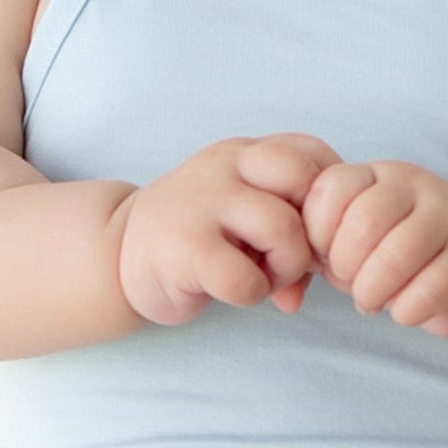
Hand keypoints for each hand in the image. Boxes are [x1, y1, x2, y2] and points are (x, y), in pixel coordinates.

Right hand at [115, 134, 342, 326]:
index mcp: (245, 153)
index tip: (314, 231)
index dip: (330, 199)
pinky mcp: (185, 248)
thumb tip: (330, 274)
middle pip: (306, 180)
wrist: (118, 253)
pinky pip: (247, 280)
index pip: (313, 153)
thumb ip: (295, 231)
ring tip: (262, 278)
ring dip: (285, 268)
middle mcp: (225, 166)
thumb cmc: (197, 236)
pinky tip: (230, 290)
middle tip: (295, 257)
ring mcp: (202, 203)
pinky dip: (251, 294)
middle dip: (315, 230)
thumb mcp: (246, 217)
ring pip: (283, 229)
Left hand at [300, 158, 447, 338]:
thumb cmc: (398, 255)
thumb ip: (320, 240)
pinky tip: (405, 312)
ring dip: (372, 291)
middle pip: (365, 219)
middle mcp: (417, 185)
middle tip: (349, 283)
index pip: (333, 186)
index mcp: (379, 175)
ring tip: (371, 301)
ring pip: (398, 254)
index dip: (317, 231)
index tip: (324, 255)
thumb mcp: (355, 237)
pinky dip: (405, 312)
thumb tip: (291, 256)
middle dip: (345, 264)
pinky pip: (430, 290)